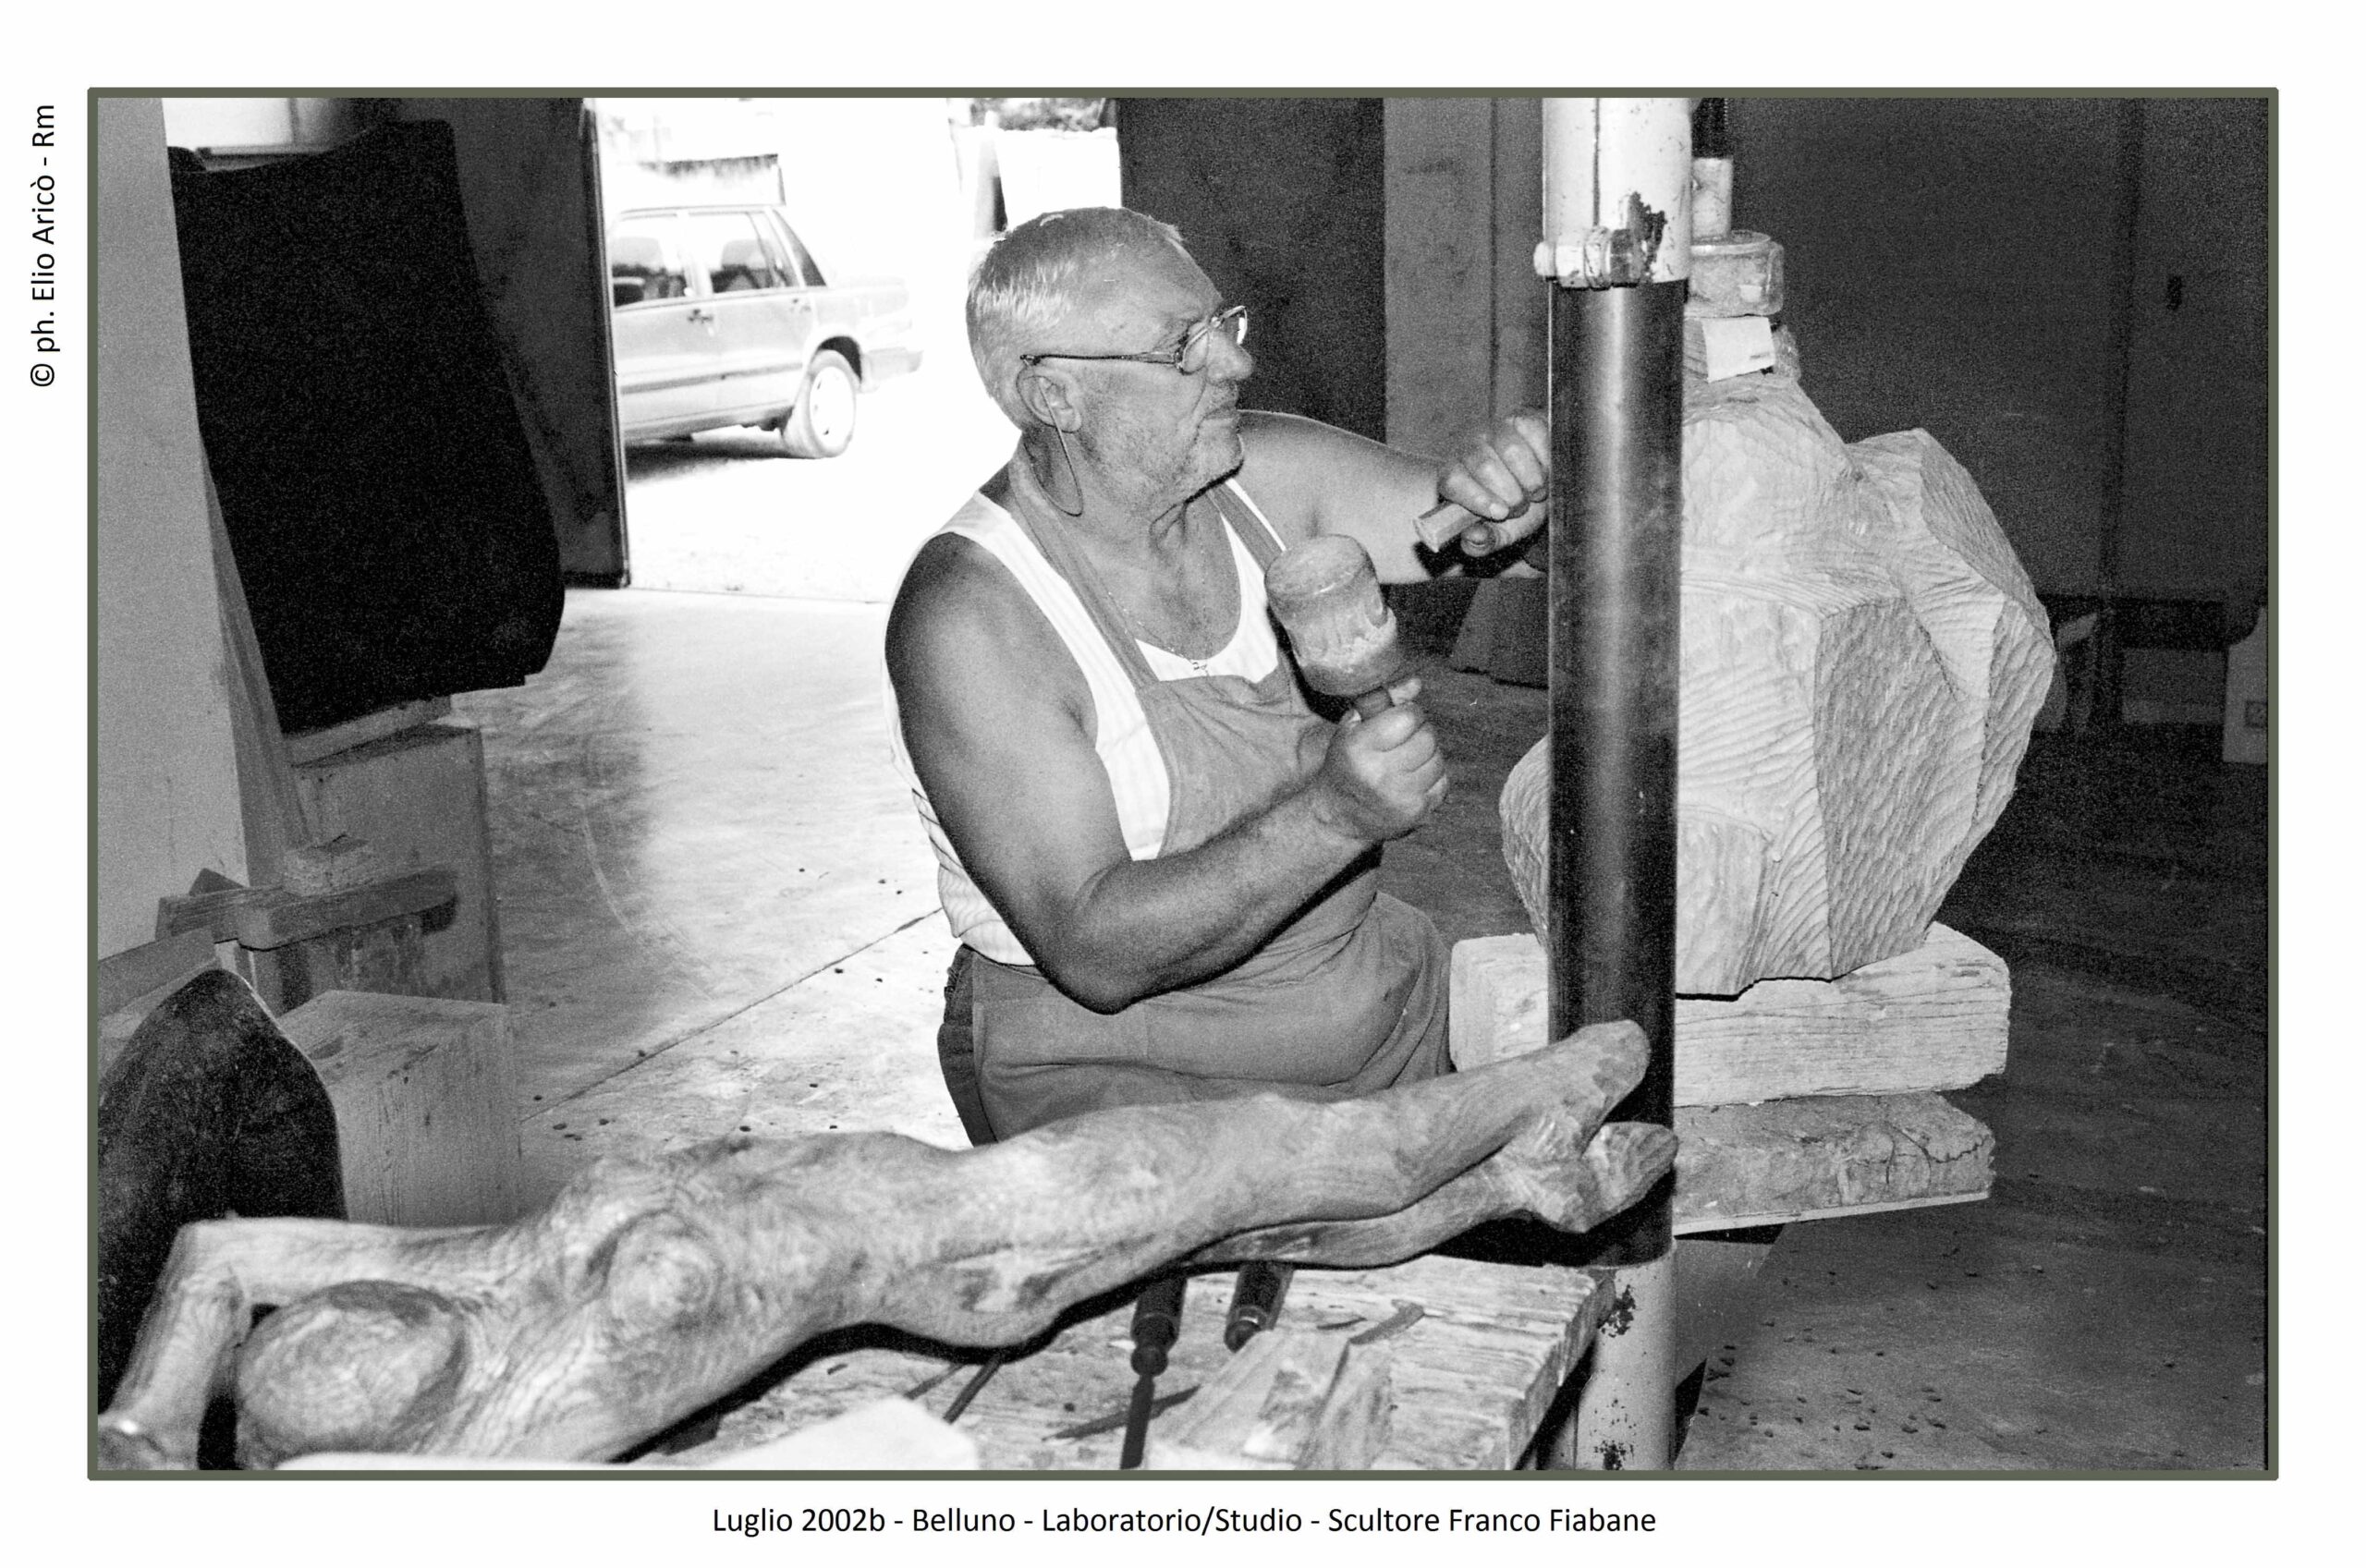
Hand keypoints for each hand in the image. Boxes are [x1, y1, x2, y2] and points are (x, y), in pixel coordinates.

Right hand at [1307, 692, 1447, 844]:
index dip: (1410, 712)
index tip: (1400, 718)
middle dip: (1421, 732)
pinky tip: (1413, 779)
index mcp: (1360, 748)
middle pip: (1427, 738)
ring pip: (1438, 759)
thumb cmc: (1347, 763)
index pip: (1409, 717)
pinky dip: (1433, 777)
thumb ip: (1383, 699)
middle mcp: (1380, 774)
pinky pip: (1443, 782)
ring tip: (1408, 760)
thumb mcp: (1352, 727)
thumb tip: (1416, 682)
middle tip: (1405, 739)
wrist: (1339, 815)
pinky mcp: (1417, 813)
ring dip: (1428, 755)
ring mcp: (1400, 796)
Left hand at [1434, 409, 1549, 555]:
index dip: (1476, 497)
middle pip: (1485, 465)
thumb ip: (1484, 542)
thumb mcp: (1501, 532)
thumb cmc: (1516, 509)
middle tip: (1521, 507)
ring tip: (1535, 491)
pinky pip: (1534, 434)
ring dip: (1531, 479)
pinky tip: (1546, 470)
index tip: (1501, 513)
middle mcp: (1469, 447)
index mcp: (1454, 475)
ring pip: (1511, 450)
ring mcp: (1495, 428)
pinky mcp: (1522, 418)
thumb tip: (1473, 538)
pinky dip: (1546, 460)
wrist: (1546, 487)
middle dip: (1511, 494)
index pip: (1453, 479)